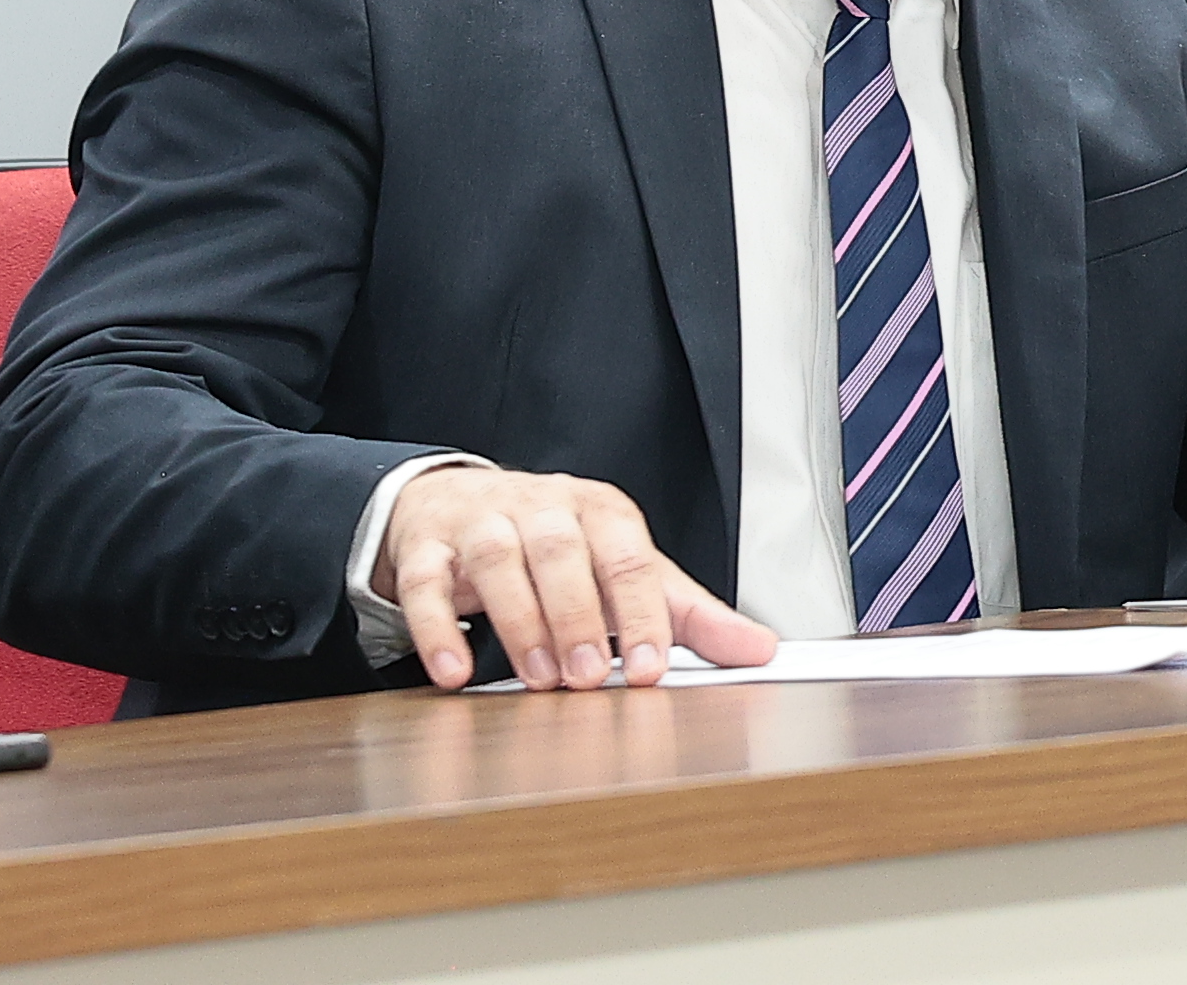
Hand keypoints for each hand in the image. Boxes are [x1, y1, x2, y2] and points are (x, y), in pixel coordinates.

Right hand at [378, 466, 777, 692]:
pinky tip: (453, 672)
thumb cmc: (561, 548)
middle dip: (578, 617)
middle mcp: (545, 507)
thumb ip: (691, 615)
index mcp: (603, 512)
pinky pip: (426, 581)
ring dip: (519, 622)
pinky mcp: (429, 547)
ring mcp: (482, 522)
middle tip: (588, 680)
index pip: (629, 557)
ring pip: (498, 560)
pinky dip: (437, 627)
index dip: (641, 613)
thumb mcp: (628, 574)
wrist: (463, 507)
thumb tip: (760, 650)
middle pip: (562, 552)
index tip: (649, 667)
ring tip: (539, 679)